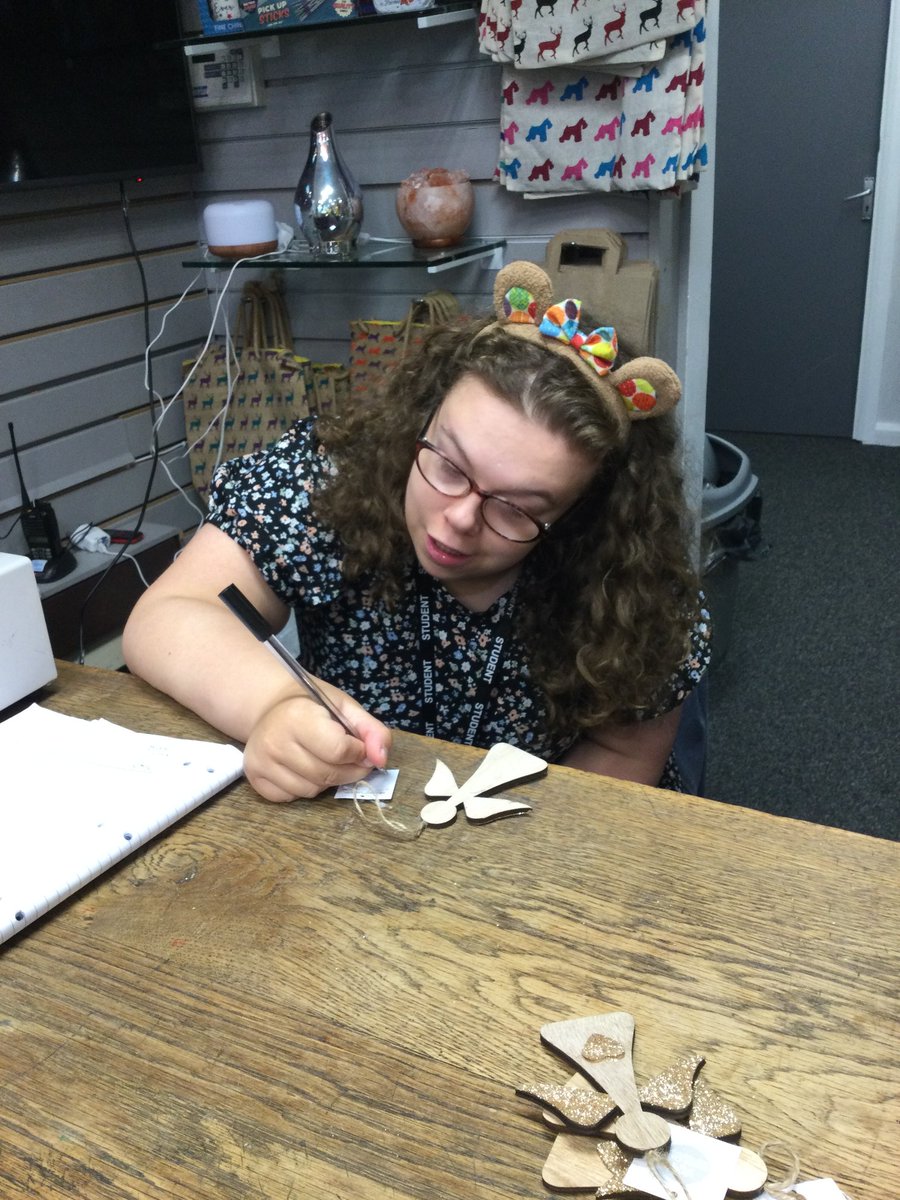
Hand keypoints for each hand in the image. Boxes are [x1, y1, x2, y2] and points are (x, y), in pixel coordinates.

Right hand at [243, 691, 391, 802]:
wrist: (270, 706)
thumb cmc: (311, 705)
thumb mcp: (345, 707)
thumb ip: (371, 730)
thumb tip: (381, 760)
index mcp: (297, 717)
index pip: (339, 750)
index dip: (358, 753)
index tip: (359, 746)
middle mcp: (274, 742)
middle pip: (327, 774)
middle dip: (349, 771)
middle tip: (351, 759)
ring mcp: (261, 762)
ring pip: (311, 790)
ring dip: (328, 781)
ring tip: (324, 760)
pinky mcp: (254, 778)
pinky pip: (292, 797)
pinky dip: (305, 788)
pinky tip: (304, 768)